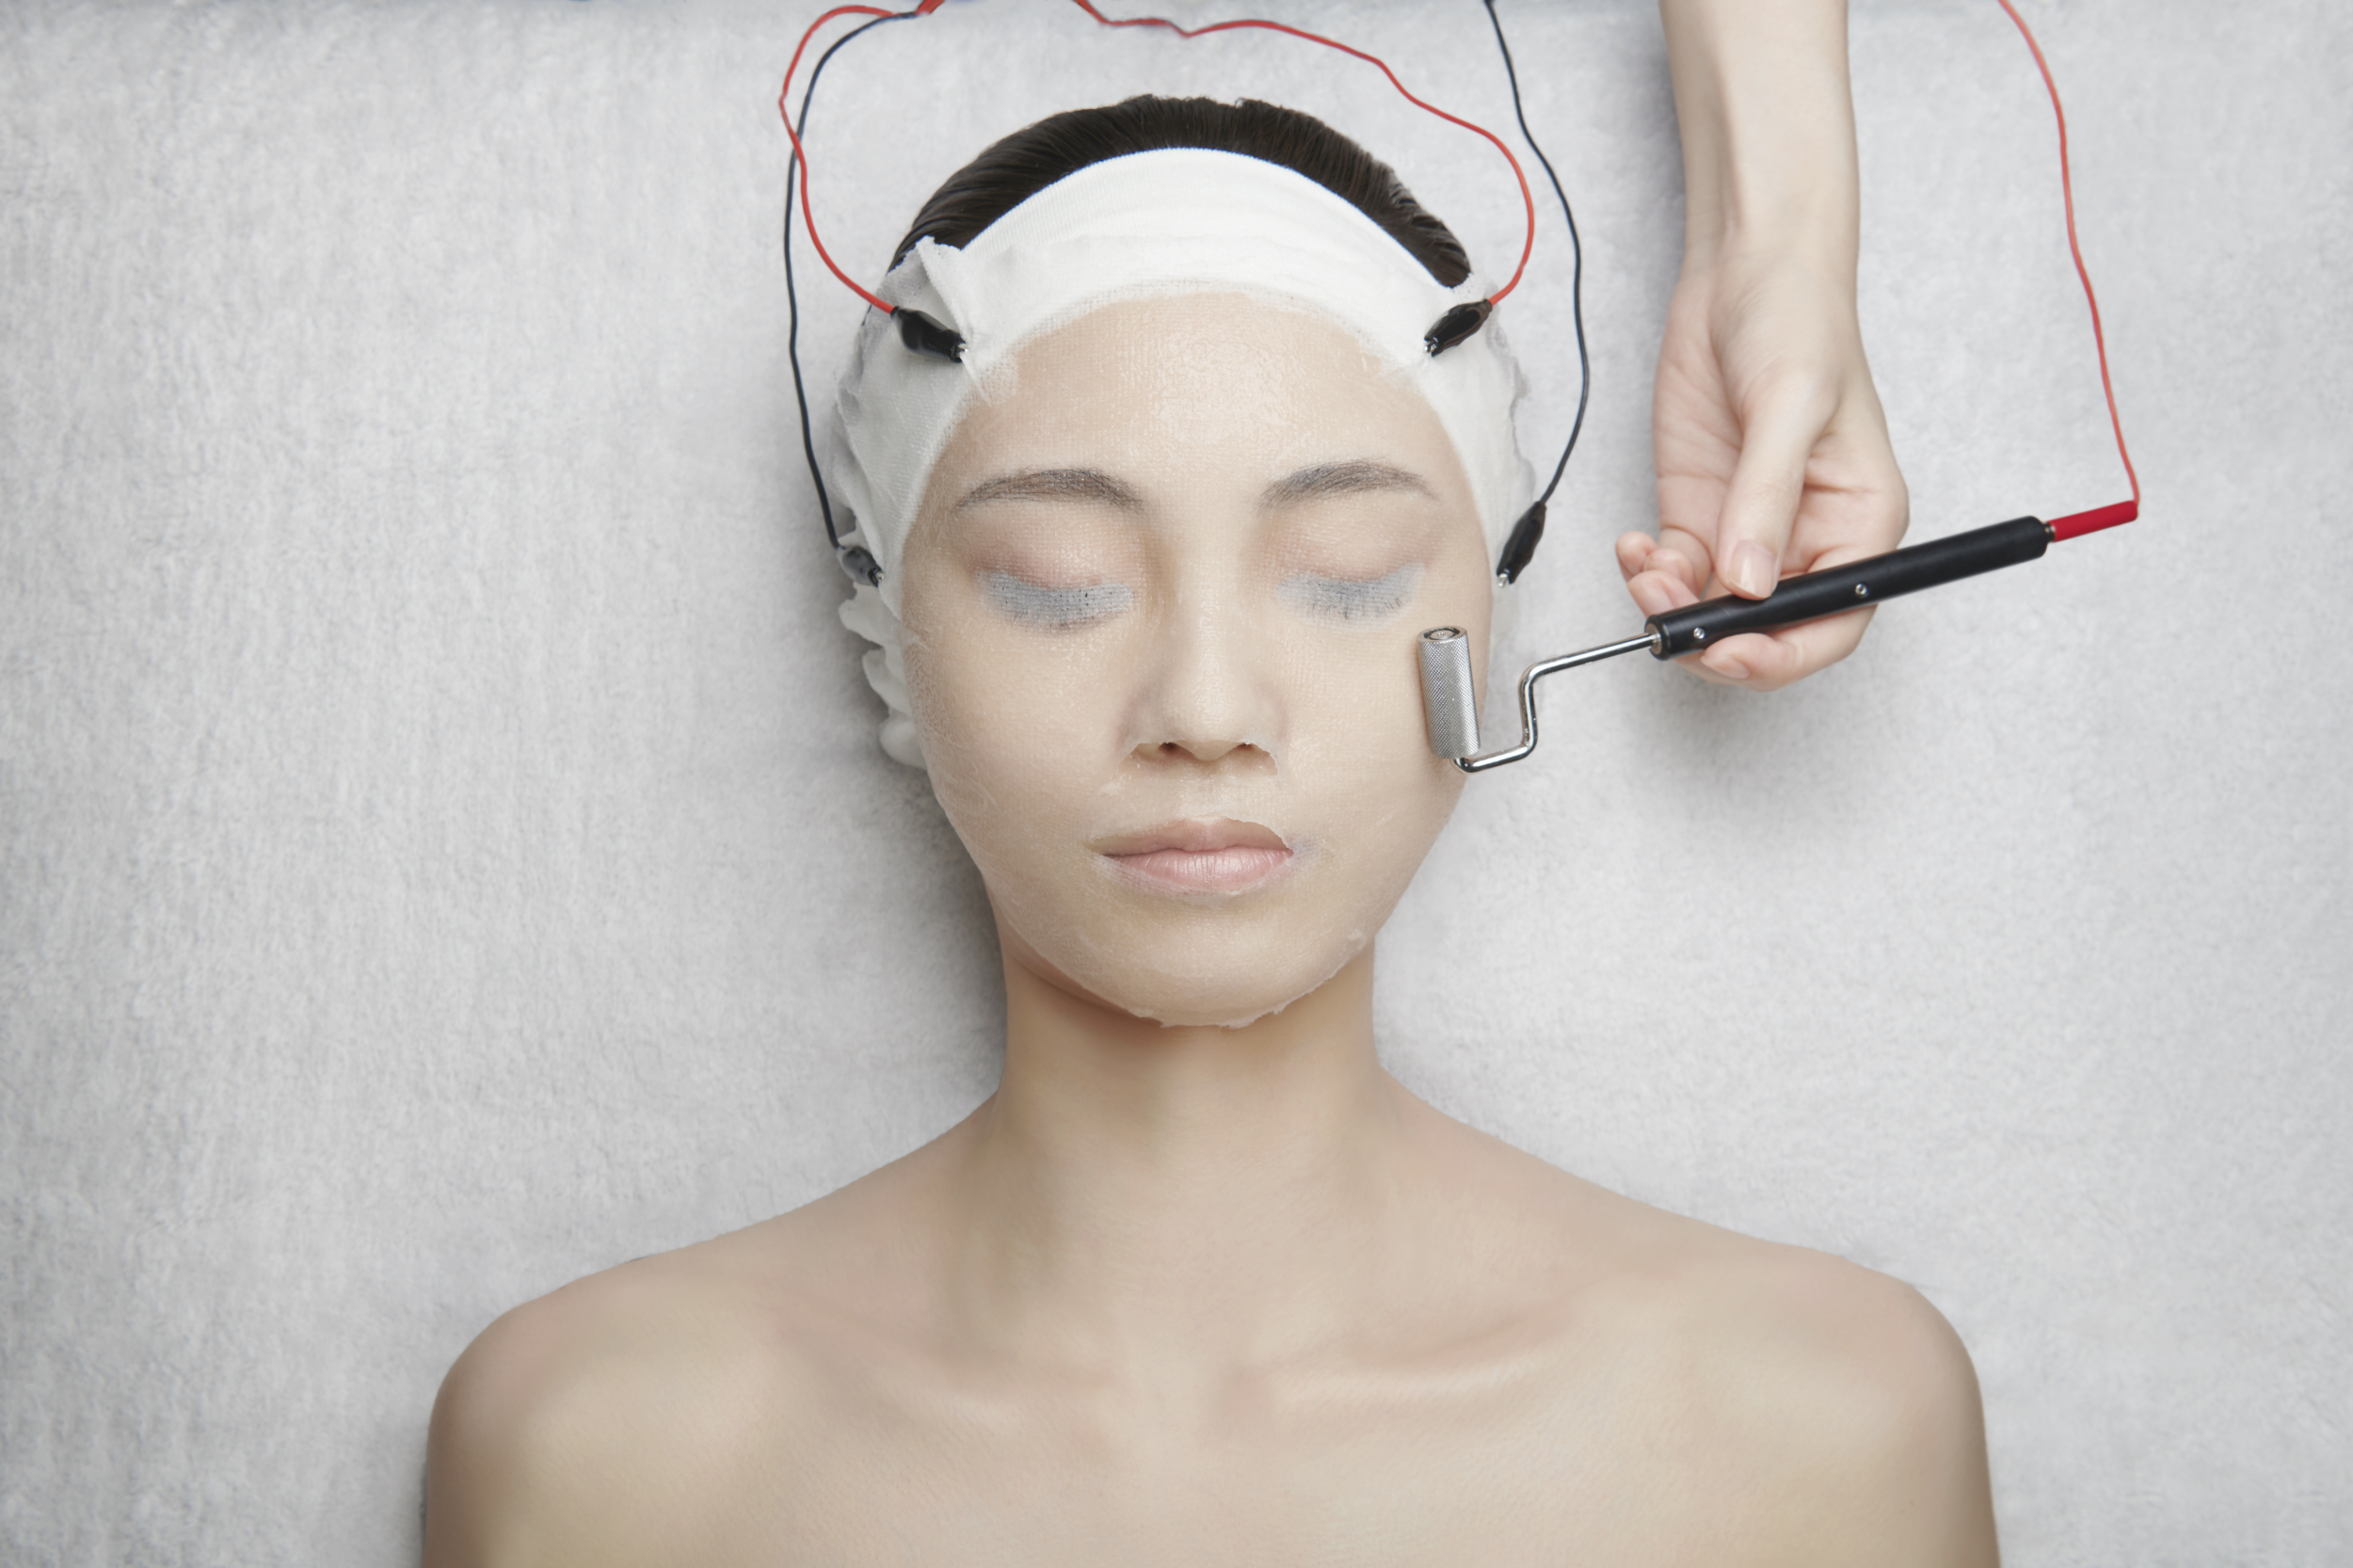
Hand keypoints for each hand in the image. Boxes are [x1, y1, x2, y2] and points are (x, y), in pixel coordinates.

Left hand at [1619, 249, 1907, 690]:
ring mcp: (1750, 530)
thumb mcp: (1789, 407)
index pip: (1833, 623)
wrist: (1745, 271)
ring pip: (1712, 609)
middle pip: (1768, 631)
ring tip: (1644, 569)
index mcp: (1861, 523)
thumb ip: (1767, 499)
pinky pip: (1676, 574)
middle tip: (1667, 619)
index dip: (1783, 655)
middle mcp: (1809, 539)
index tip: (1730, 654)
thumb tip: (1751, 582)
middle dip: (1714, 638)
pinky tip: (1634, 548)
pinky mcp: (1701, 513)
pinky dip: (1649, 577)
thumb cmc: (1798, 322)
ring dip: (1672, 608)